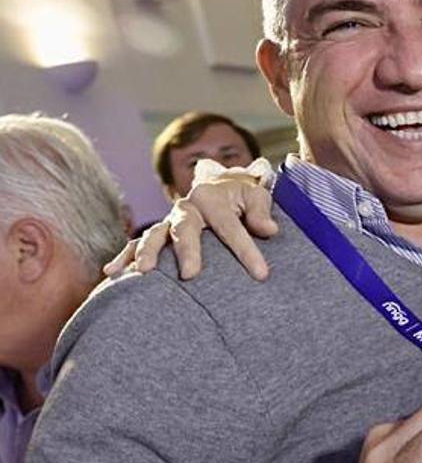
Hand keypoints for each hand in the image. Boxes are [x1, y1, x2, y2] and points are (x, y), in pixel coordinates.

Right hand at [101, 174, 276, 280]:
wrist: (221, 186)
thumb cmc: (243, 196)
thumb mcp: (257, 196)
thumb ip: (261, 212)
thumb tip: (269, 230)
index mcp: (211, 197)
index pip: (231, 227)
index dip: (247, 251)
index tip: (262, 274)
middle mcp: (186, 207)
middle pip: (184, 229)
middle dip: (186, 251)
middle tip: (190, 275)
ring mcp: (169, 220)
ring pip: (155, 236)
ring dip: (147, 253)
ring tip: (142, 272)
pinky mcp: (160, 232)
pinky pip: (137, 244)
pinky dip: (123, 257)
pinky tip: (111, 274)